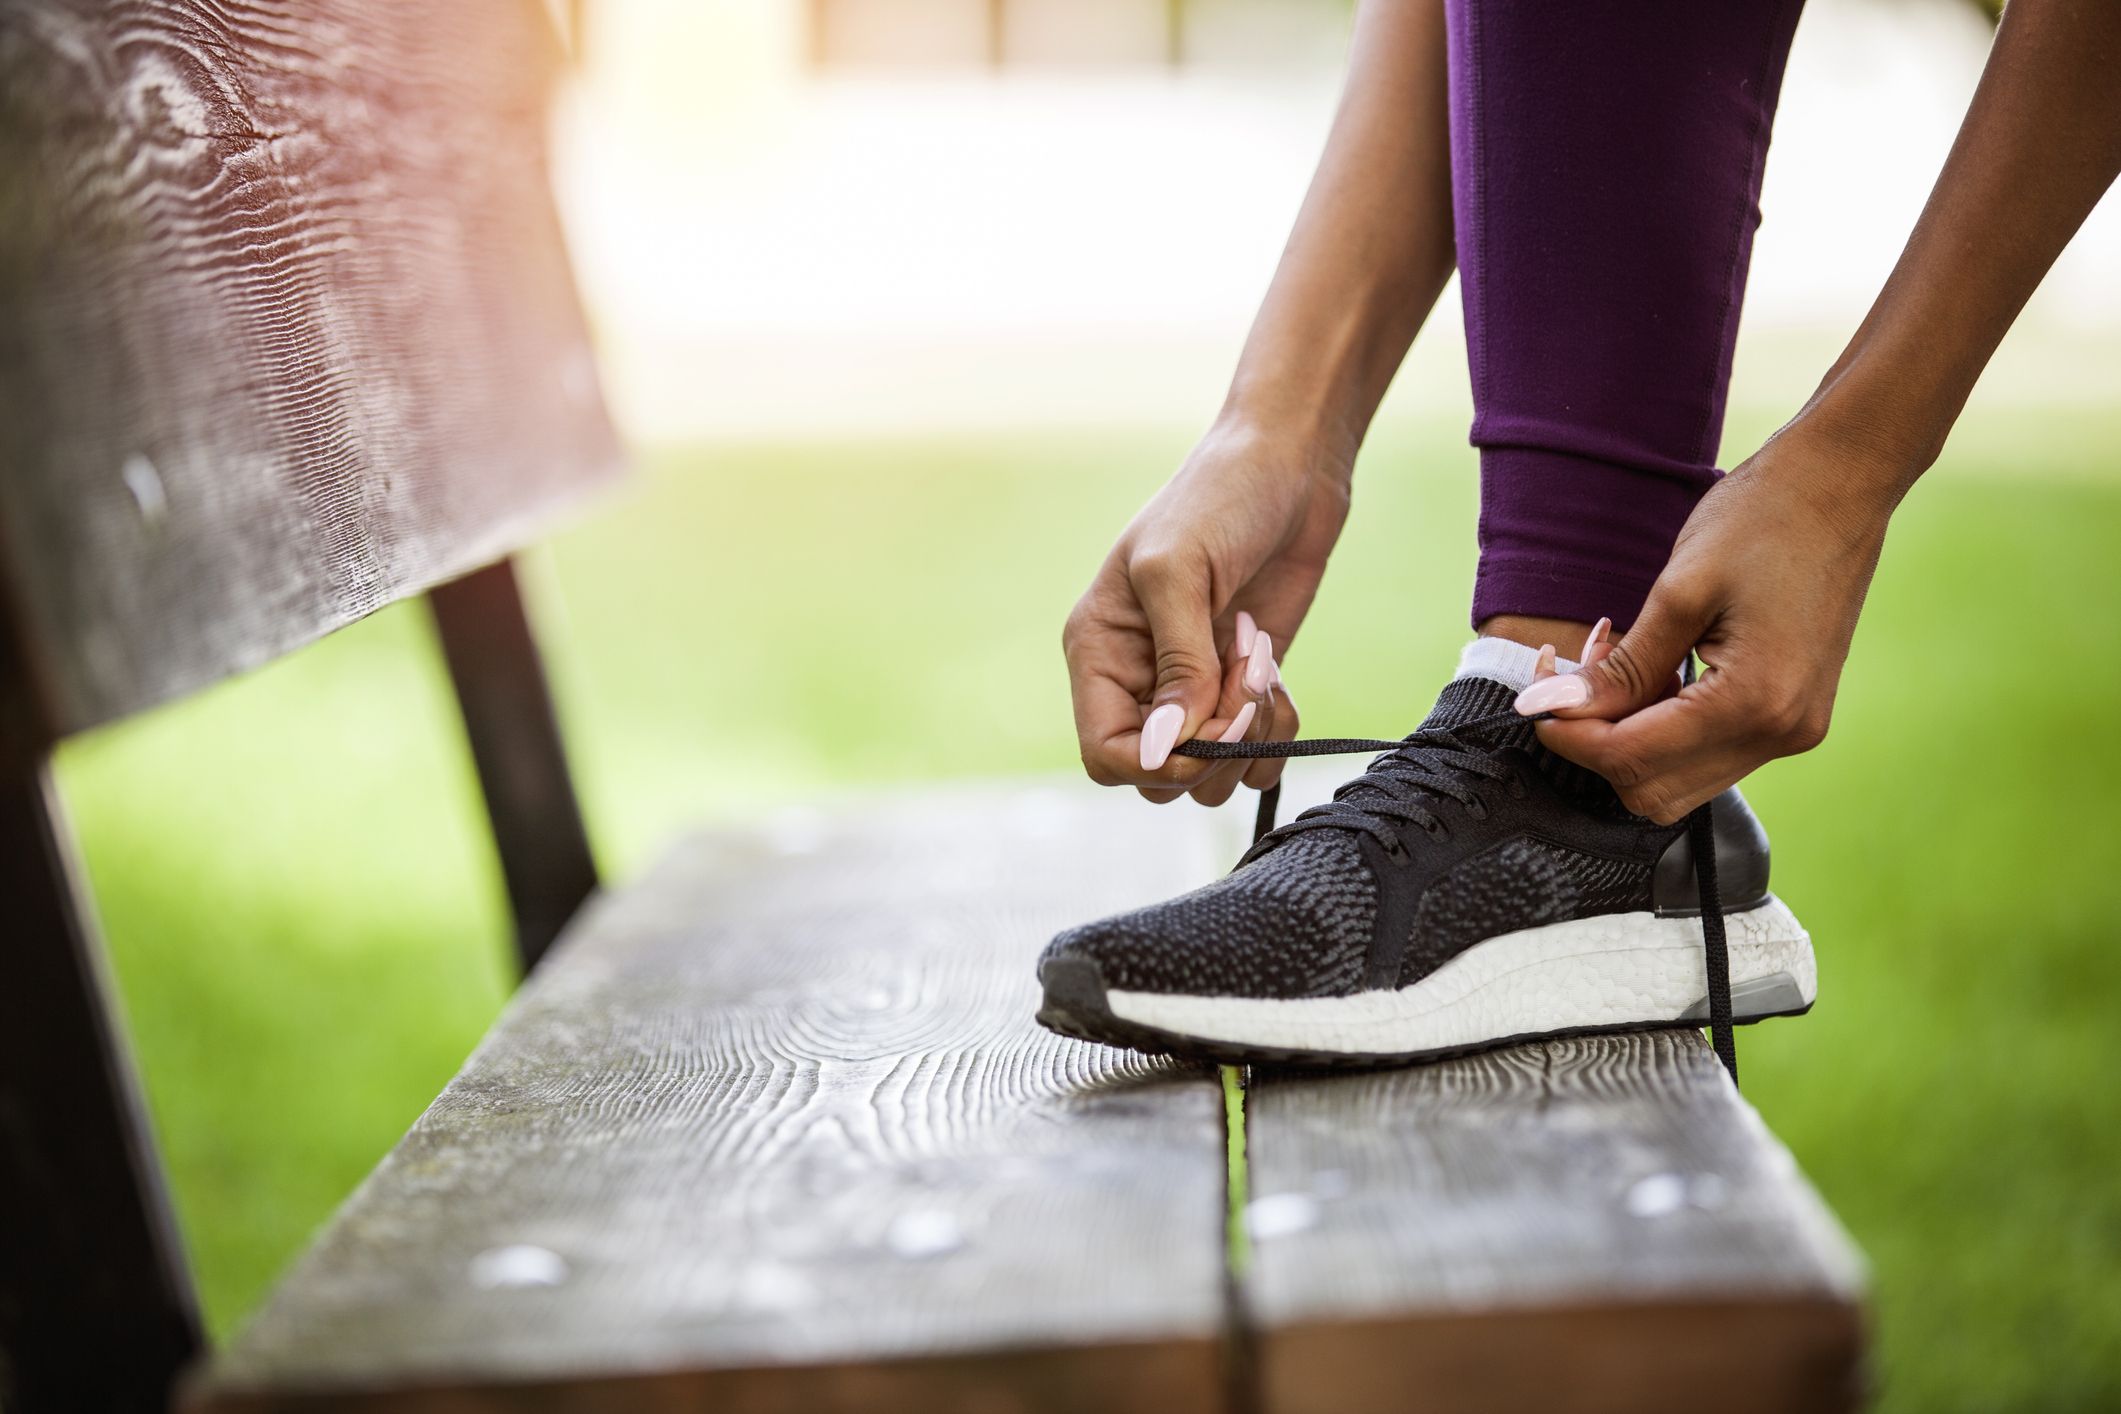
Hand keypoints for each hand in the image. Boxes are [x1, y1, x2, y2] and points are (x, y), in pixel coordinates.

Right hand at [1063, 416, 1350, 804]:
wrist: (1289, 465)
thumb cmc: (1219, 499)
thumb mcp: (1180, 572)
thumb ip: (1177, 665)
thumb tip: (1168, 749)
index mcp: (1099, 652)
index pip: (1105, 754)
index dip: (1157, 761)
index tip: (1208, 726)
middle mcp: (1140, 680)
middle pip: (1160, 775)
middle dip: (1213, 747)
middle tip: (1245, 684)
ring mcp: (1194, 688)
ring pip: (1210, 775)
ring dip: (1249, 737)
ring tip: (1260, 667)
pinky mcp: (1242, 687)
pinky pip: (1254, 750)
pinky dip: (1276, 730)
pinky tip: (1275, 674)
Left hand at [1517, 422, 1896, 822]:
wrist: (1841, 486)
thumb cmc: (1762, 520)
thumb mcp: (1678, 592)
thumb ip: (1617, 668)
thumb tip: (1547, 710)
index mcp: (1755, 703)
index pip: (1631, 758)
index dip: (1568, 735)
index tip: (1535, 697)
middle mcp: (1780, 733)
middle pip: (1652, 788)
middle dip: (1596, 742)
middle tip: (1573, 676)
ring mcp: (1792, 731)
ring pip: (1677, 779)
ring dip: (1627, 736)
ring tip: (1610, 663)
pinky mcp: (1791, 717)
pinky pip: (1708, 751)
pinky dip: (1663, 726)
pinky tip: (1649, 669)